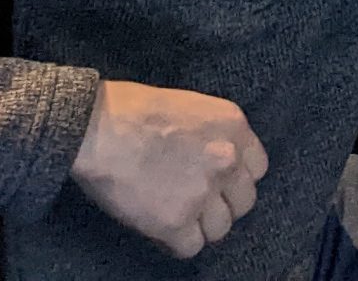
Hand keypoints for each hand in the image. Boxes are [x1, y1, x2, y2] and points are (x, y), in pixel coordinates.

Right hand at [69, 79, 267, 259]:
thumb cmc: (135, 110)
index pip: (258, 168)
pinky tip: (163, 230)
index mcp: (234, 127)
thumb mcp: (195, 108)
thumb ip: (216, 135)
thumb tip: (218, 159)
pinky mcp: (175, 221)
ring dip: (201, 226)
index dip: (237, 179)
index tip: (219, 183)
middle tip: (198, 204)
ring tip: (178, 218)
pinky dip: (177, 243)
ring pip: (220, 229)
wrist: (99, 129)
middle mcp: (227, 161)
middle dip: (223, 205)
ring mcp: (203, 193)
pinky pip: (191, 247)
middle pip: (244, 202)